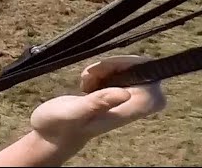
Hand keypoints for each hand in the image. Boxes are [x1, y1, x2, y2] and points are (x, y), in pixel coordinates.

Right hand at [30, 55, 166, 147]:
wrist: (49, 136)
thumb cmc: (59, 127)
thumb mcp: (74, 112)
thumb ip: (99, 103)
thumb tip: (127, 94)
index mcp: (126, 112)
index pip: (152, 83)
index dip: (135, 66)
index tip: (106, 67)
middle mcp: (129, 107)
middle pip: (142, 73)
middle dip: (117, 64)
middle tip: (91, 73)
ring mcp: (123, 102)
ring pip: (129, 71)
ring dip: (107, 67)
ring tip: (86, 79)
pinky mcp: (113, 97)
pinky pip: (118, 74)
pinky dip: (103, 70)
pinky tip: (87, 80)